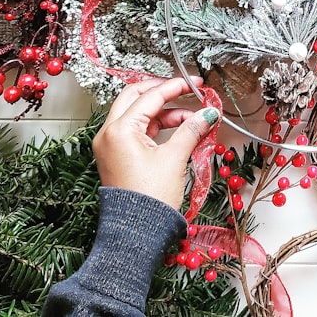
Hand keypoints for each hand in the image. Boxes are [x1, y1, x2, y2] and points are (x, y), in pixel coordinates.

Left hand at [93, 76, 219, 209]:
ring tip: (191, 118)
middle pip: (135, 97)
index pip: (150, 97)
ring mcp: (110, 145)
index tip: (194, 83)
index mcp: (119, 130)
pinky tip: (178, 130)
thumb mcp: (175, 158)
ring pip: (136, 114)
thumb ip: (191, 129)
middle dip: (162, 92)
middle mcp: (109, 134)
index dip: (175, 87)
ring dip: (163, 111)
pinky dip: (155, 126)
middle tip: (185, 90)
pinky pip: (135, 130)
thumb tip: (207, 113)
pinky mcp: (116, 156)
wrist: (136, 232)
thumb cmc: (149, 199)